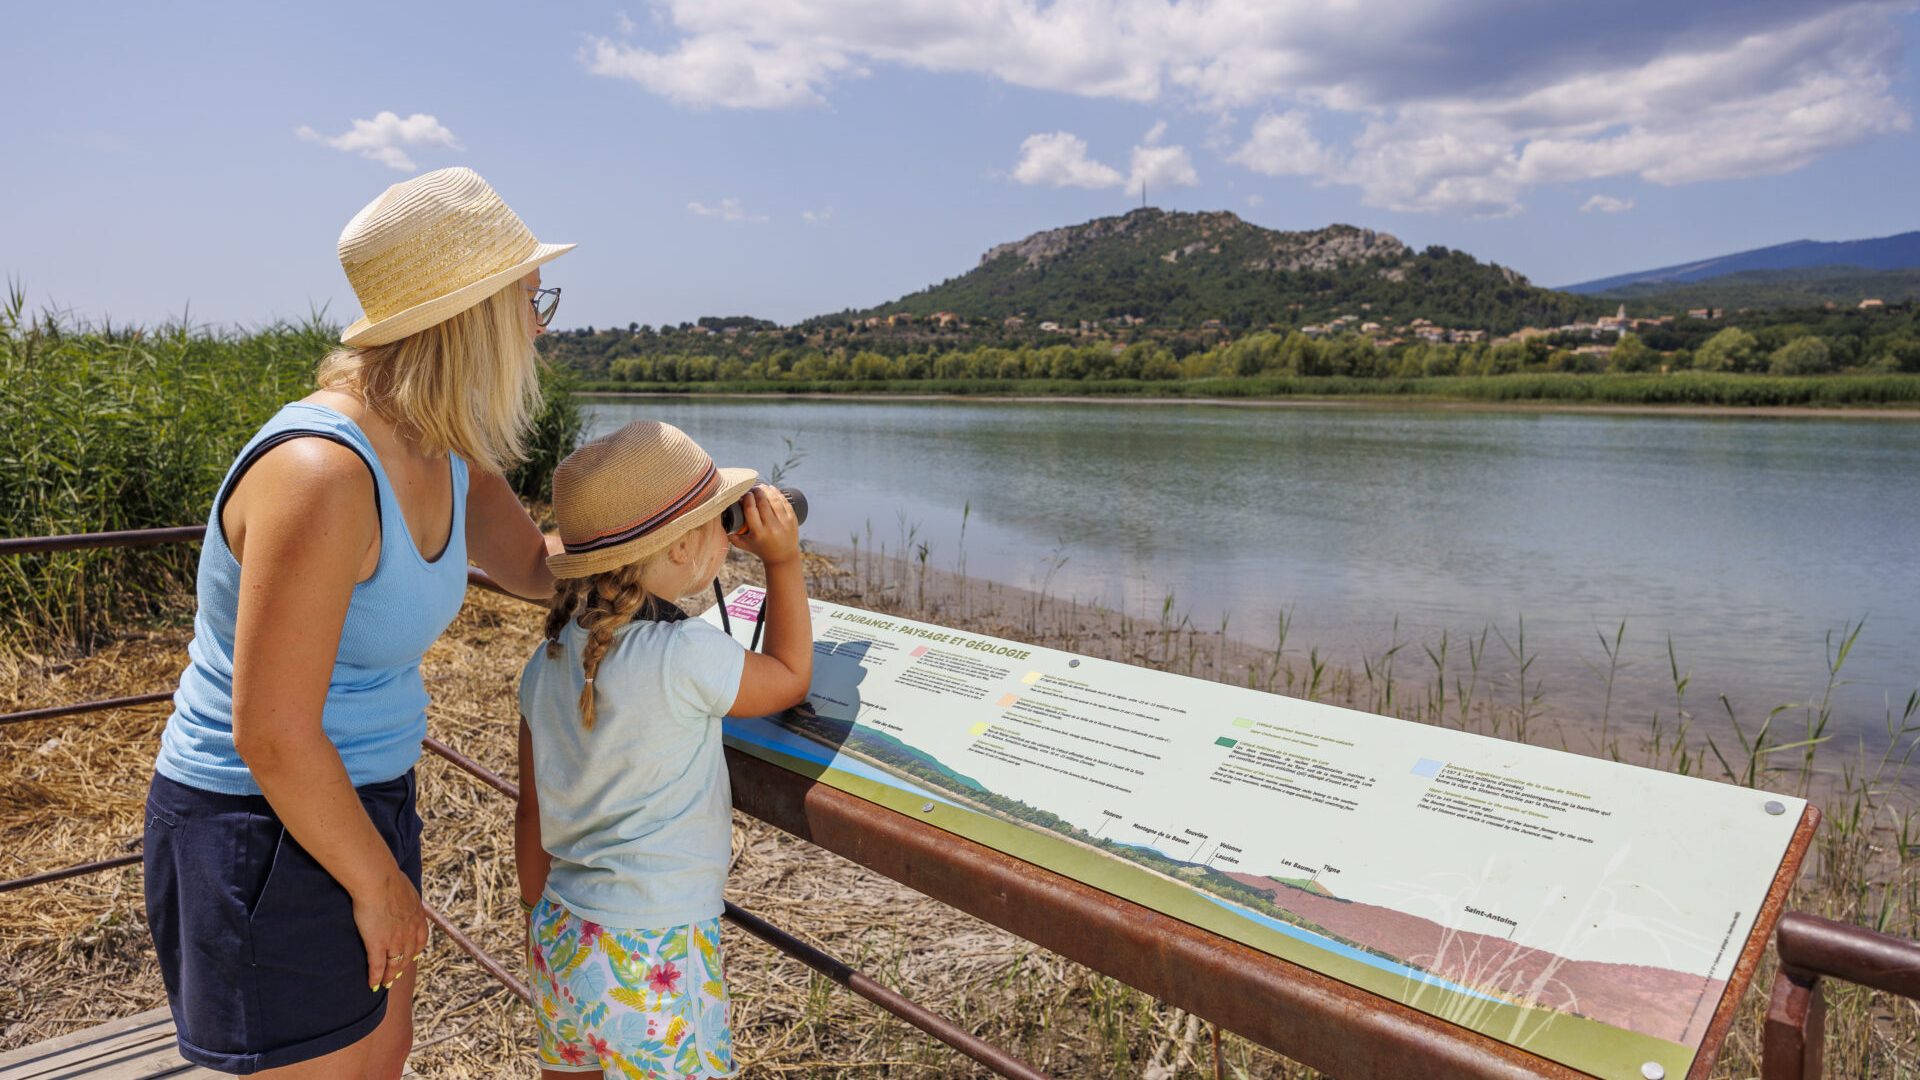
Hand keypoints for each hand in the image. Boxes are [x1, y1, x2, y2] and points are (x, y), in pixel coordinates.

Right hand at [352, 862, 428, 991]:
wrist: (379, 881)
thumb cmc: (388, 879)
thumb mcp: (406, 888)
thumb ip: (405, 896)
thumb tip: (401, 893)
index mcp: (417, 917)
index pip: (420, 939)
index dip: (415, 950)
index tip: (411, 956)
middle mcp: (410, 931)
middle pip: (409, 955)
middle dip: (402, 966)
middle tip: (396, 974)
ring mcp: (395, 939)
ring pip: (395, 964)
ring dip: (390, 976)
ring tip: (385, 984)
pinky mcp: (378, 944)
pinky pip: (378, 966)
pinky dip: (376, 977)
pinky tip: (373, 984)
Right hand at [728, 485, 800, 566]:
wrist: (782, 557)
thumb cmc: (760, 549)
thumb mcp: (744, 544)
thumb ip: (731, 535)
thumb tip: (719, 521)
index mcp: (758, 533)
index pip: (750, 509)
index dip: (747, 498)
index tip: (745, 493)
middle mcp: (771, 527)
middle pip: (762, 503)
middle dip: (757, 492)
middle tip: (752, 488)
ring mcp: (783, 523)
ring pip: (774, 501)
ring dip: (767, 490)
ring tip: (761, 486)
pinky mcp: (792, 520)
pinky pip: (785, 503)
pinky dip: (778, 494)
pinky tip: (772, 489)